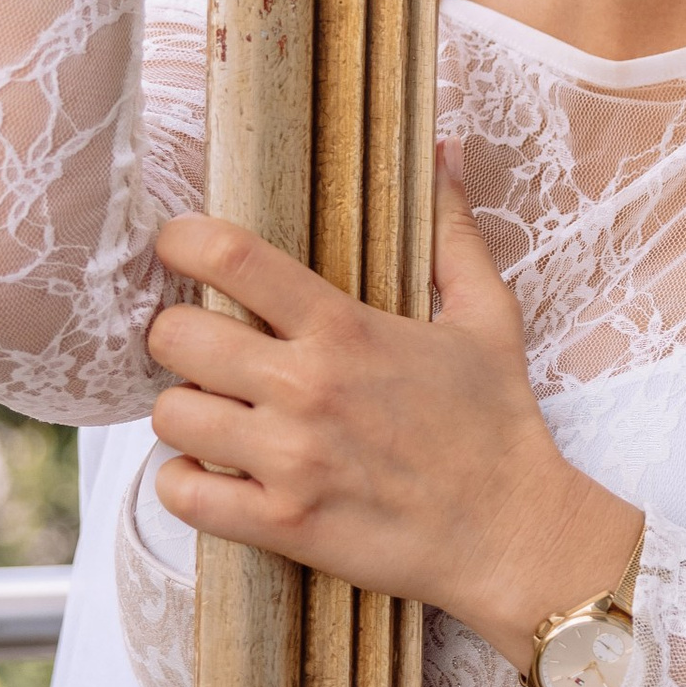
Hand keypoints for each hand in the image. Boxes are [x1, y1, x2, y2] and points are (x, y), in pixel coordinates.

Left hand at [145, 166, 638, 670]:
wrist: (516, 534)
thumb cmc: (500, 425)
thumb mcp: (488, 317)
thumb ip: (452, 233)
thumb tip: (446, 152)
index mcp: (346, 329)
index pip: (231, 257)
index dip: (182, 241)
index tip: (176, 246)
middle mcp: (307, 388)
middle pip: (175, 336)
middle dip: (177, 337)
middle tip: (202, 348)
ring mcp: (289, 459)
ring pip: (169, 416)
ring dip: (184, 413)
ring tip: (216, 415)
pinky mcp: (283, 524)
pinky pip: (181, 495)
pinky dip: (185, 485)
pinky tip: (215, 476)